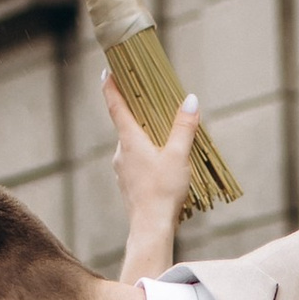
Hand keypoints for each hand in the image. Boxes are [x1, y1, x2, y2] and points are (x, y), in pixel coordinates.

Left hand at [105, 77, 198, 281]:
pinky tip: (163, 163)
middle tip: (153, 101)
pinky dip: (147, 154)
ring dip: (146, 136)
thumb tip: (191, 99)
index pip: (116, 106)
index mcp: (129, 140)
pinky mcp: (128, 182)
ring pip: (133, 144)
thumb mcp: (178, 155)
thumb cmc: (163, 190)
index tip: (107, 71)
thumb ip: (184, 126)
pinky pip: (135, 160)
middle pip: (127, 124)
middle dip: (139, 112)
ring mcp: (122, 168)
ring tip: (166, 136)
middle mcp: (120, 151)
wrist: (150, 227)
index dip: (111, 87)